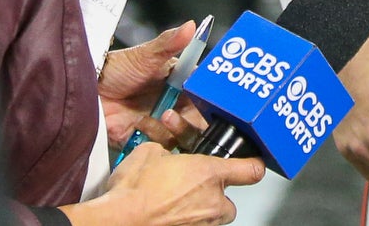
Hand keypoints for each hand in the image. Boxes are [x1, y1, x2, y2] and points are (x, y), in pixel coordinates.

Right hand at [77, 142, 263, 225]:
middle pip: (229, 203)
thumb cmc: (133, 191)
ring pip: (211, 220)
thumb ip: (168, 151)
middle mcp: (212, 202)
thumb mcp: (150, 153)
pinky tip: (165, 217)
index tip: (250, 165)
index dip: (251, 166)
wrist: (116, 221)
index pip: (251, 170)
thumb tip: (166, 156)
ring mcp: (202, 225)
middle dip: (215, 198)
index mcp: (209, 173)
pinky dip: (183, 223)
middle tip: (195, 192)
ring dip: (198, 213)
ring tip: (175, 206)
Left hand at [101, 22, 205, 149]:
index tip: (211, 99)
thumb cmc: (116, 69)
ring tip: (162, 115)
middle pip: (201, 121)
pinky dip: (154, 136)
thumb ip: (170, 43)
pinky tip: (141, 124)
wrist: (87, 92)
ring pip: (184, 136)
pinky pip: (161, 147)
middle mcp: (176, 106)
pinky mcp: (146, 141)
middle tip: (184, 110)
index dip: (213, 99)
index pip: (207, 95)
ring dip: (176, 127)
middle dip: (196, 119)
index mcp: (183, 85)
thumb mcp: (145, 55)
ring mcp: (162, 125)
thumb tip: (192, 25)